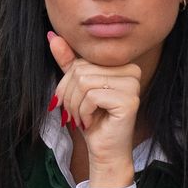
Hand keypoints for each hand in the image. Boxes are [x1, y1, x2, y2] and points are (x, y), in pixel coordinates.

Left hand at [48, 32, 141, 187]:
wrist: (105, 151)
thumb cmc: (92, 120)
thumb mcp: (76, 88)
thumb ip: (69, 62)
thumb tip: (53, 36)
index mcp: (121, 64)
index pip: (81, 61)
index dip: (67, 82)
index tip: (70, 102)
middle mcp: (132, 71)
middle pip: (81, 71)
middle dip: (69, 96)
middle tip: (75, 113)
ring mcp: (133, 85)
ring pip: (85, 82)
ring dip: (75, 106)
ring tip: (82, 118)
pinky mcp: (129, 101)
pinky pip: (92, 96)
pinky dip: (84, 112)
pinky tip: (91, 122)